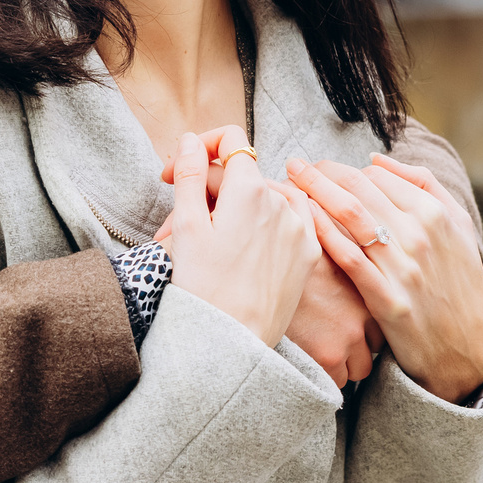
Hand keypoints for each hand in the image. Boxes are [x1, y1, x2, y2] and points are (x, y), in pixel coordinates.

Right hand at [163, 132, 319, 347]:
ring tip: (207, 240)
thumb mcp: (186, 226)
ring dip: (235, 209)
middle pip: (242, 176)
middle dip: (207, 189)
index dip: (199, 149)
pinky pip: (291, 221)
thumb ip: (190, 174)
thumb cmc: (203, 288)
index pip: (230, 142)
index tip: (175, 174)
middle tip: (174, 221)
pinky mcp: (308, 254)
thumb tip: (193, 139)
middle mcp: (281, 202)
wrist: (233, 342)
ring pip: (264, 200)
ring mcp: (299, 228)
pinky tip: (247, 243)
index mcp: (249, 189)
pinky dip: (269, 222)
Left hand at [287, 154, 482, 403]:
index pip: (377, 176)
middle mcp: (419, 234)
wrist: (464, 346)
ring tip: (290, 179)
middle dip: (321, 171)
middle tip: (297, 165)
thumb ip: (423, 184)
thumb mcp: (458, 226)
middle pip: (358, 188)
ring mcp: (403, 267)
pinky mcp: (387, 299)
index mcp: (434, 212)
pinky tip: (302, 219)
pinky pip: (348, 257)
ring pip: (350, 215)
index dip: (345, 169)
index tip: (324, 170)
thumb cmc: (457, 281)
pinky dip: (322, 232)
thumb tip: (375, 159)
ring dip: (314, 190)